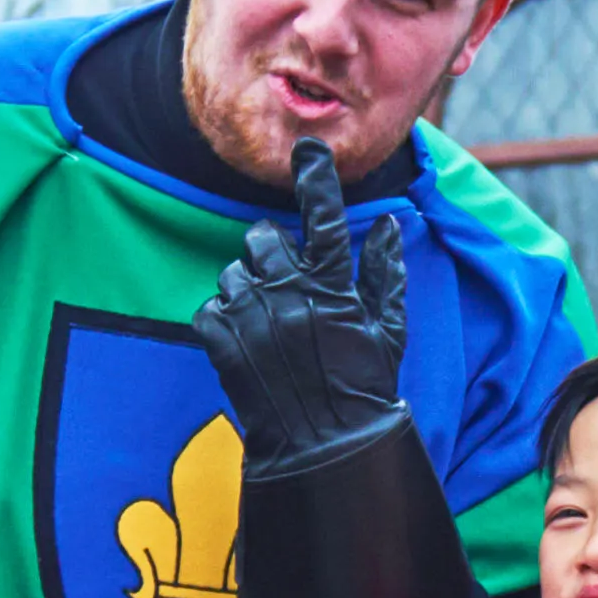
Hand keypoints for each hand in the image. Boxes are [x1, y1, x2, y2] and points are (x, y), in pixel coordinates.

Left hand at [188, 142, 415, 465]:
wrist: (325, 447)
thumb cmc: (364, 388)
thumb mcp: (388, 330)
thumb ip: (385, 274)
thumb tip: (388, 225)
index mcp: (330, 286)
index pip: (323, 216)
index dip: (315, 178)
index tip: (305, 149)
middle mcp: (287, 293)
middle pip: (262, 238)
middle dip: (270, 249)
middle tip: (285, 280)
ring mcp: (250, 317)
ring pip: (232, 272)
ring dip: (247, 288)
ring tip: (268, 322)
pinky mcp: (221, 342)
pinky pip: (210, 309)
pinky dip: (223, 320)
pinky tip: (246, 342)